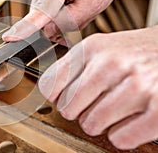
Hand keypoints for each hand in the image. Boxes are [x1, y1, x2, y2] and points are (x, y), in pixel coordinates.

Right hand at [2, 0, 130, 41]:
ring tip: (74, 8)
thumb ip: (69, 21)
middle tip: (77, 17)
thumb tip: (47, 31)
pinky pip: (42, 8)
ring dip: (55, 19)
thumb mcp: (94, 5)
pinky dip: (53, 13)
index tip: (10, 37)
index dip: (26, 26)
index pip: (42, 10)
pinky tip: (66, 6)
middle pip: (40, 16)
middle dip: (56, 24)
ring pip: (40, 14)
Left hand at [38, 26, 157, 149]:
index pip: (50, 85)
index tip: (65, 100)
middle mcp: (111, 65)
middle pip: (68, 109)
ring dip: (101, 124)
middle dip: (79, 112)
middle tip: (94, 105)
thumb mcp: (103, 47)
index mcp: (92, 48)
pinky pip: (120, 139)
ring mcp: (136, 86)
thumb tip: (51, 94)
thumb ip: (76, 66)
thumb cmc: (137, 52)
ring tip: (114, 111)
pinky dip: (122, 136)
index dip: (56, 98)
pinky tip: (130, 121)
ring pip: (91, 125)